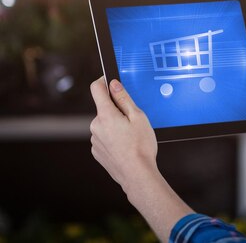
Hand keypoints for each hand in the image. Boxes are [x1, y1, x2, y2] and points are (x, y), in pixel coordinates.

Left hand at [89, 77, 157, 192]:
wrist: (137, 175)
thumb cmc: (141, 147)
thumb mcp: (138, 117)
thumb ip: (124, 99)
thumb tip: (113, 84)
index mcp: (106, 115)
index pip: (97, 89)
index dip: (103, 81)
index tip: (110, 80)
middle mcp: (96, 126)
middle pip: (104, 109)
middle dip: (117, 110)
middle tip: (134, 119)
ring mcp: (95, 140)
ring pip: (105, 124)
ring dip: (116, 125)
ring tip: (132, 137)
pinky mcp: (97, 152)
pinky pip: (105, 137)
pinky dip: (114, 137)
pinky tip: (126, 145)